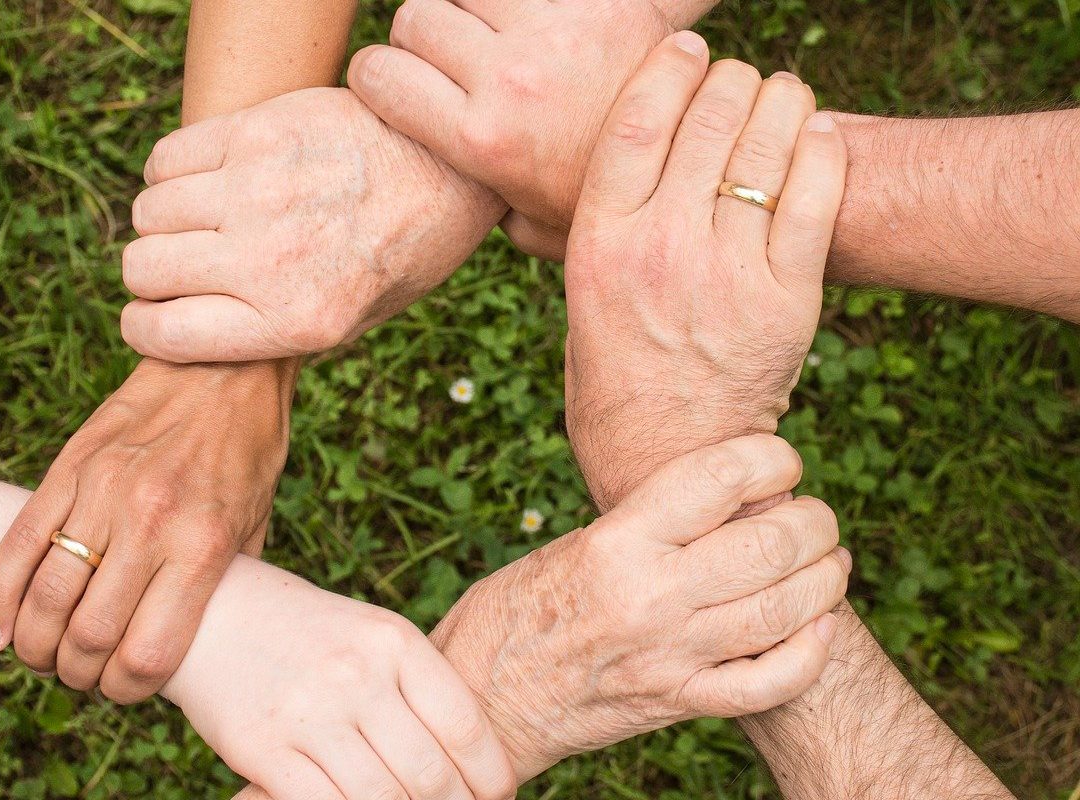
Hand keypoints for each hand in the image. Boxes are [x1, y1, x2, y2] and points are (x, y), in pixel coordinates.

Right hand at [0, 358, 294, 701]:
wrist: (223, 366)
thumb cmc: (248, 451)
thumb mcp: (256, 524)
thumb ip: (224, 584)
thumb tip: (197, 643)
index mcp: (202, 545)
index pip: (147, 653)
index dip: (127, 690)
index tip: (125, 690)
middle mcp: (150, 522)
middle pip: (88, 636)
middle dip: (78, 674)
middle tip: (81, 676)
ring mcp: (103, 492)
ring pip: (45, 597)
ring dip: (35, 645)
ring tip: (43, 655)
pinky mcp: (69, 468)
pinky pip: (17, 544)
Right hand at [119, 87, 505, 362]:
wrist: (449, 168)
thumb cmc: (401, 252)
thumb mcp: (353, 322)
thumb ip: (272, 333)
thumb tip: (189, 334)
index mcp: (296, 322)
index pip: (163, 334)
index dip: (145, 327)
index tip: (152, 316)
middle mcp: (271, 260)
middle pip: (143, 269)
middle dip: (151, 275)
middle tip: (183, 266)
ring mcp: (260, 191)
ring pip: (148, 212)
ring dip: (163, 221)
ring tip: (201, 220)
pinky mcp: (257, 132)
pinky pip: (166, 158)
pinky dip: (170, 173)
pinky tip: (207, 179)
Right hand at [162, 557, 516, 799]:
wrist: (212, 614)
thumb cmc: (309, 633)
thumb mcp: (372, 636)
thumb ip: (417, 688)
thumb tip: (473, 760)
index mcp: (393, 641)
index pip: (465, 726)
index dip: (492, 776)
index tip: (496, 797)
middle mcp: (356, 675)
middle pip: (430, 774)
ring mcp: (308, 714)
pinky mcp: (262, 749)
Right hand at [348, 0, 728, 258]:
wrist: (697, 163)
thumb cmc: (607, 203)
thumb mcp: (534, 224)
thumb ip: (483, 205)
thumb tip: (450, 197)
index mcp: (480, 139)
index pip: (378, 74)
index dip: (377, 75)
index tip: (394, 84)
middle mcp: (507, 80)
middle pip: (416, 18)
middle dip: (422, 38)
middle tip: (449, 62)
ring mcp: (549, 34)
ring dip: (468, 8)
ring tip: (492, 39)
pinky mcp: (591, 2)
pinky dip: (514, 1)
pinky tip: (531, 24)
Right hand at [430, 435, 849, 779]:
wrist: (482, 698)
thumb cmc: (517, 609)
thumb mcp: (575, 545)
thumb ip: (649, 525)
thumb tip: (729, 500)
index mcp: (617, 542)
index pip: (720, 478)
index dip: (772, 458)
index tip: (782, 461)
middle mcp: (649, 595)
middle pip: (771, 543)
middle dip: (814, 521)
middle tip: (816, 516)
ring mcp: (670, 655)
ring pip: (785, 610)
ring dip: (825, 579)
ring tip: (830, 562)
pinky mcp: (678, 703)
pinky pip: (770, 682)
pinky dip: (811, 653)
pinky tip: (819, 627)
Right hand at [559, 35, 846, 508]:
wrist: (668, 461)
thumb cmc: (614, 379)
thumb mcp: (578, 299)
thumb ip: (586, 231)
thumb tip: (586, 167)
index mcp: (599, 244)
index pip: (636, 121)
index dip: (668, 68)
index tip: (687, 47)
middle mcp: (660, 249)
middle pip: (707, 119)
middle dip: (730, 80)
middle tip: (739, 79)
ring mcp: (727, 273)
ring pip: (766, 145)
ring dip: (781, 101)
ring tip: (781, 96)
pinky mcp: (787, 300)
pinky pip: (816, 196)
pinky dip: (822, 149)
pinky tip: (817, 134)